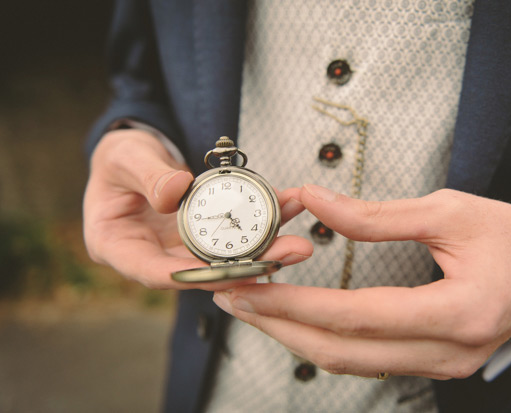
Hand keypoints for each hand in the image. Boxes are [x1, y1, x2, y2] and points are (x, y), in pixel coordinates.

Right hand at [83, 130, 312, 289]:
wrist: (136, 154)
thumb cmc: (120, 157)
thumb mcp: (125, 157)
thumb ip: (148, 174)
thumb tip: (174, 192)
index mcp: (117, 246)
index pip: (154, 273)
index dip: (193, 277)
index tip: (231, 273)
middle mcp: (152, 256)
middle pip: (199, 272)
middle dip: (247, 267)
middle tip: (287, 252)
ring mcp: (179, 250)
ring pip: (223, 258)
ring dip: (264, 248)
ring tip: (299, 239)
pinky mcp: (202, 238)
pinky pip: (233, 235)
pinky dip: (261, 223)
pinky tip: (288, 209)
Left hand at [213, 184, 510, 378]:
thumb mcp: (449, 211)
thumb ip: (376, 215)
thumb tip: (315, 203)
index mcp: (459, 312)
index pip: (359, 316)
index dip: (298, 303)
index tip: (251, 287)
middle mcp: (449, 353)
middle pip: (344, 353)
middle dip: (281, 327)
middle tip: (234, 299)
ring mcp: (442, 366)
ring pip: (351, 363)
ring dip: (296, 336)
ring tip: (253, 307)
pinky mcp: (433, 363)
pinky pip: (367, 360)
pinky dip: (325, 341)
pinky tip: (296, 320)